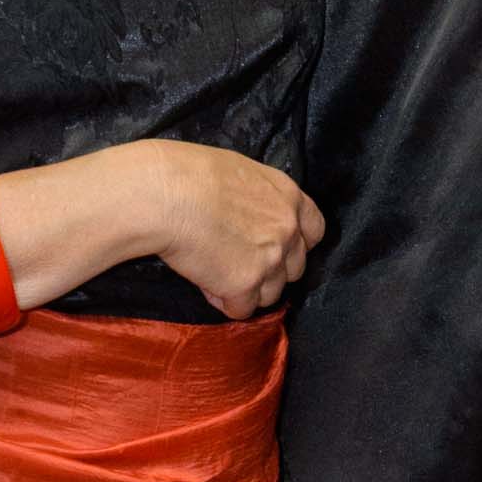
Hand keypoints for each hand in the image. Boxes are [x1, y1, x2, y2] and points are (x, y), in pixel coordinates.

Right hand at [147, 143, 324, 319]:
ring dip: (247, 290)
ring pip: (270, 294)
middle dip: (270, 271)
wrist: (165, 194)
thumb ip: (259, 198)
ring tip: (216, 273)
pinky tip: (206, 283)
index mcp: (289, 198)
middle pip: (294, 269)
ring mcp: (269, 261)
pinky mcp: (244, 285)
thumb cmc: (190, 173)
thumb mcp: (240, 172)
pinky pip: (241, 309)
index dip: (296, 245)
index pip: (315, 232)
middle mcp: (287, 230)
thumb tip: (251, 213)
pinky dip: (224, 302)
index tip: (276, 247)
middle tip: (237, 261)